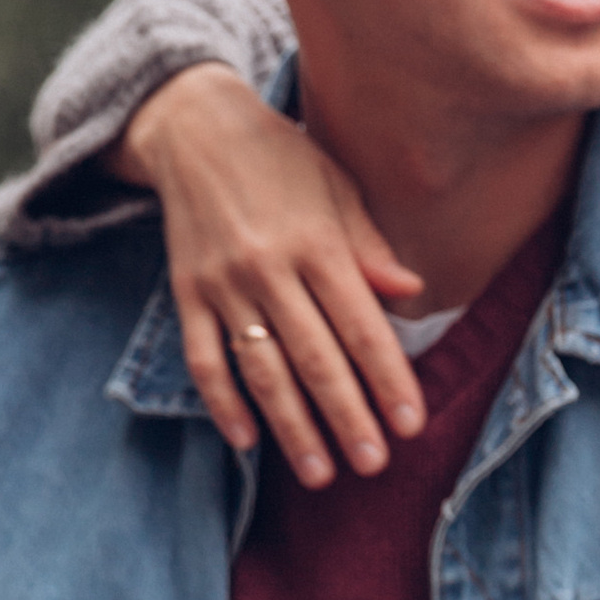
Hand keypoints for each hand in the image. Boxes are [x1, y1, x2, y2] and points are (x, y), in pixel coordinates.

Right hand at [116, 63, 428, 485]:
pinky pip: (203, 358)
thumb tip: (412, 294)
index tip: (411, 423)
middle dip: (347, 416)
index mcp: (317, 241)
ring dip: (291, 426)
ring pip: (261, 369)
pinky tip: (247, 442)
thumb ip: (370, 246)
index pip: (361, 326)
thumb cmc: (281, 159)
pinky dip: (222, 403)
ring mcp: (223, 284)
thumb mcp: (337, 185)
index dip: (388, 379)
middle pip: (315, 358)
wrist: (194, 127)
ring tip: (320, 473)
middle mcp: (270, 267)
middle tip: (372, 464)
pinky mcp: (186, 293)